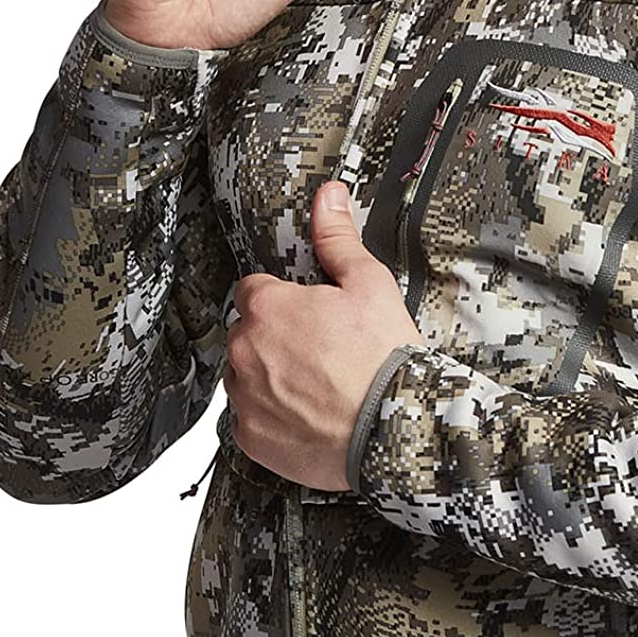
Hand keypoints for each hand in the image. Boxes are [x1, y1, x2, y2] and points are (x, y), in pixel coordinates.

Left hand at [223, 180, 424, 490]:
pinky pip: (250, 418)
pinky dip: (272, 416)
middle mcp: (246, 352)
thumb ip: (338, 238)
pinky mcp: (250, 438)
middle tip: (321, 348)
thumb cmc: (382, 359)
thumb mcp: (368, 283)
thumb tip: (328, 198)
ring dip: (269, 374)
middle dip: (277, 336)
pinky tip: (309, 411)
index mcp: (268, 308)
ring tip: (317, 382)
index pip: (255, 289)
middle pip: (249, 332)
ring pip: (246, 374)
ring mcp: (245, 398)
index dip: (285, 298)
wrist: (392, 429)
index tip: (308, 312)